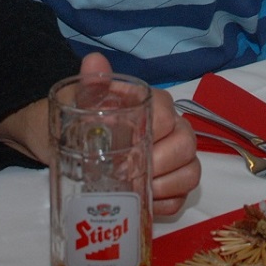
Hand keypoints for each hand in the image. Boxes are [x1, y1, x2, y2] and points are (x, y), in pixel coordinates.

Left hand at [75, 53, 199, 217]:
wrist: (74, 143)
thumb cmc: (84, 119)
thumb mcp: (84, 101)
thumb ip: (93, 82)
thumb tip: (93, 60)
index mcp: (155, 104)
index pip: (166, 115)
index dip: (150, 131)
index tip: (123, 146)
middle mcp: (174, 128)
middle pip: (186, 145)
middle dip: (159, 163)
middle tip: (128, 173)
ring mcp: (177, 159)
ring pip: (191, 173)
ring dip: (165, 186)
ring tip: (137, 191)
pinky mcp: (173, 186)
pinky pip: (181, 198)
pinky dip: (164, 204)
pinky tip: (143, 204)